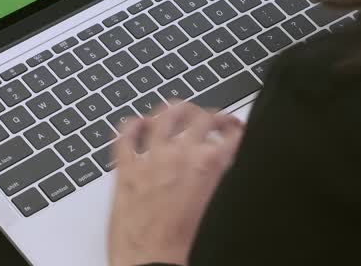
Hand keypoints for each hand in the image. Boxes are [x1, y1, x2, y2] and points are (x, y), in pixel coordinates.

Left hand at [107, 102, 243, 265]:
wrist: (152, 265)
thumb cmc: (184, 249)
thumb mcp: (217, 208)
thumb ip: (220, 179)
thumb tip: (224, 169)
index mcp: (209, 166)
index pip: (230, 133)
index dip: (235, 127)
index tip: (234, 129)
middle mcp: (180, 155)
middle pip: (199, 116)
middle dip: (210, 115)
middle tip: (213, 119)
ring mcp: (150, 158)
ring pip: (163, 116)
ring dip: (174, 109)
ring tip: (177, 110)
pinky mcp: (124, 169)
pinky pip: (124, 134)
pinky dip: (131, 124)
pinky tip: (136, 123)